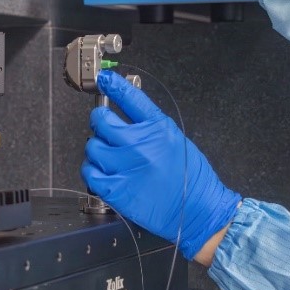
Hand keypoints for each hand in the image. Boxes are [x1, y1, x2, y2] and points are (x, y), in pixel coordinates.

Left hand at [81, 71, 241, 259]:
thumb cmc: (192, 179)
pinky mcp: (117, 190)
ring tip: (108, 157)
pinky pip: (90, 172)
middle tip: (106, 131)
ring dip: (97, 150)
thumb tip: (128, 115)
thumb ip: (151, 127)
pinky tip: (103, 172)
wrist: (199, 211)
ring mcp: (126, 167)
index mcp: (158, 128)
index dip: (113, 85)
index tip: (104, 78)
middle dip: (101, 123)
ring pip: (92, 147)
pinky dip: (92, 171)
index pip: (130, 98)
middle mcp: (140, 144)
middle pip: (102, 121)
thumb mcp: (176, 140)